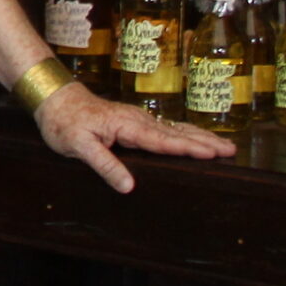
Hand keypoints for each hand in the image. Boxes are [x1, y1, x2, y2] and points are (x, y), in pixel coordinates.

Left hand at [32, 82, 234, 193]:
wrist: (54, 99)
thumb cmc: (64, 122)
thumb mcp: (78, 146)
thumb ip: (104, 165)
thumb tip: (128, 186)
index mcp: (127, 126)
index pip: (163, 141)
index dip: (188, 148)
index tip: (211, 154)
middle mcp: (137, 120)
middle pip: (177, 133)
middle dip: (205, 142)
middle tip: (231, 150)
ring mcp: (138, 120)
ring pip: (175, 130)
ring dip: (200, 137)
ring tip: (224, 145)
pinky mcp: (135, 122)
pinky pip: (166, 128)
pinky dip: (185, 134)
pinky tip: (195, 138)